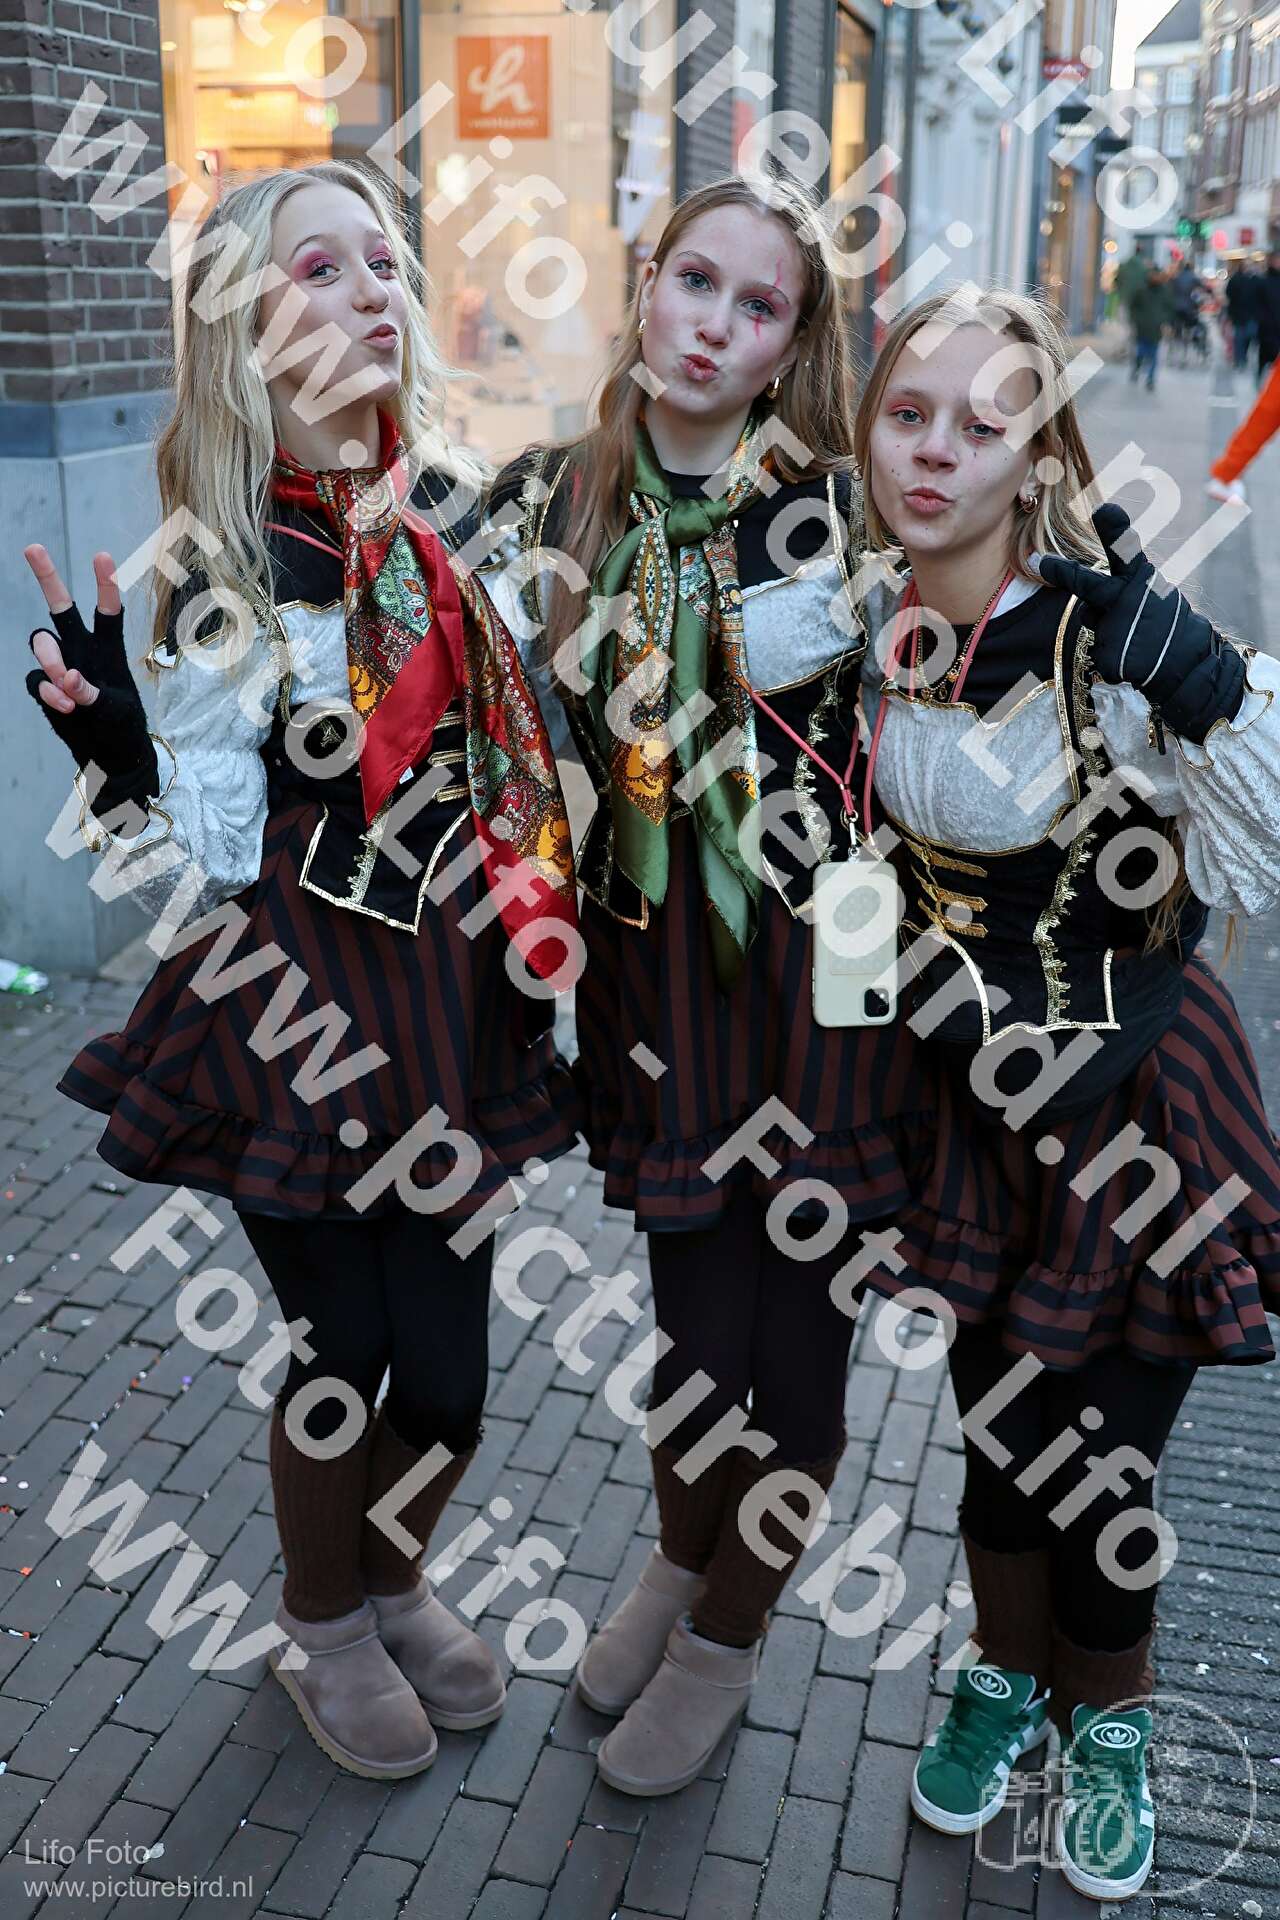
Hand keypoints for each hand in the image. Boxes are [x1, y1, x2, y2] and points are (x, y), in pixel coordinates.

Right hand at [23, 545, 157, 800]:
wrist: (111, 756)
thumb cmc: (123, 727)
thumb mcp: (116, 710)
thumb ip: (91, 692)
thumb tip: (66, 677)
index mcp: (110, 650)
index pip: (107, 612)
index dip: (104, 585)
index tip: (102, 556)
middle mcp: (83, 651)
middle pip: (60, 608)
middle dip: (47, 577)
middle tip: (33, 547)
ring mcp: (62, 667)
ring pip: (42, 643)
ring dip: (50, 660)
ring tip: (67, 685)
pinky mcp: (46, 687)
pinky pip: (36, 679)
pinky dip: (48, 692)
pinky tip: (65, 707)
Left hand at [1034, 505, 1244, 742]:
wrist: (1188, 663)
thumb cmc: (1164, 621)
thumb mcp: (1150, 591)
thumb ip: (1120, 583)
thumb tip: (1087, 593)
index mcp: (1141, 578)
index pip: (1125, 550)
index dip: (1113, 530)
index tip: (1105, 510)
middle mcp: (1128, 599)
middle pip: (1085, 584)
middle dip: (1060, 571)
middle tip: (1037, 561)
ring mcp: (1119, 629)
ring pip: (1092, 620)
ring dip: (1106, 627)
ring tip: (1135, 638)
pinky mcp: (1111, 658)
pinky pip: (1099, 651)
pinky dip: (1111, 656)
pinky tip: (1133, 659)